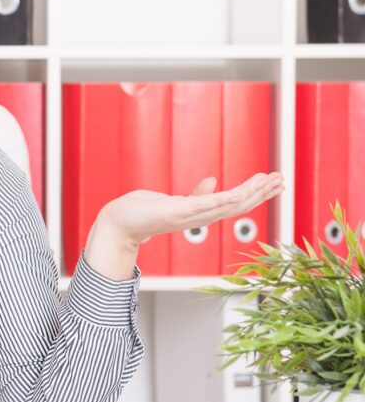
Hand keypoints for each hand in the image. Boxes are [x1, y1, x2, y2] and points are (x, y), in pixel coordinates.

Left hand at [100, 171, 284, 246]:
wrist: (118, 223)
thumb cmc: (142, 212)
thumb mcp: (173, 201)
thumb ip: (196, 195)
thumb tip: (212, 181)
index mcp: (199, 215)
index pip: (234, 205)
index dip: (256, 195)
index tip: (274, 183)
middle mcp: (199, 219)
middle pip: (238, 206)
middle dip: (261, 193)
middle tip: (282, 179)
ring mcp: (190, 216)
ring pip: (229, 205)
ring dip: (252, 192)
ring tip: (271, 179)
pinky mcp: (179, 212)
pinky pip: (208, 204)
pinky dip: (228, 198)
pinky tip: (244, 190)